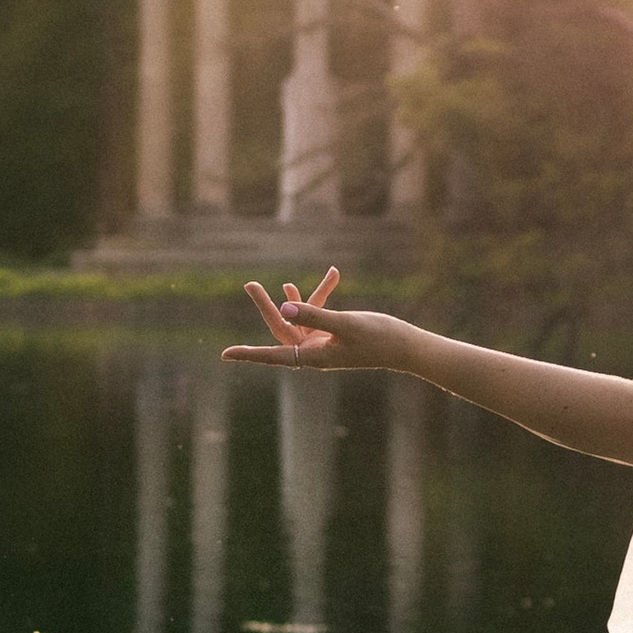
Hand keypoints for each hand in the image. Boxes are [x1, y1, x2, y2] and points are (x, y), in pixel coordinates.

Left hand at [221, 268, 397, 370]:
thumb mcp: (346, 323)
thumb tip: (285, 308)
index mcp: (314, 356)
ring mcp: (323, 344)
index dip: (250, 354)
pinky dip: (320, 298)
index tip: (226, 354)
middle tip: (250, 284)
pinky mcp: (334, 335)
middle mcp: (314, 352)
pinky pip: (318, 314)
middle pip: (281, 328)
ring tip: (284, 283)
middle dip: (266, 307)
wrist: (407, 347)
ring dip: (296, 300)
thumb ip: (315, 315)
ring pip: (300, 318)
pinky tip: (332, 276)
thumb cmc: (380, 338)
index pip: (274, 353)